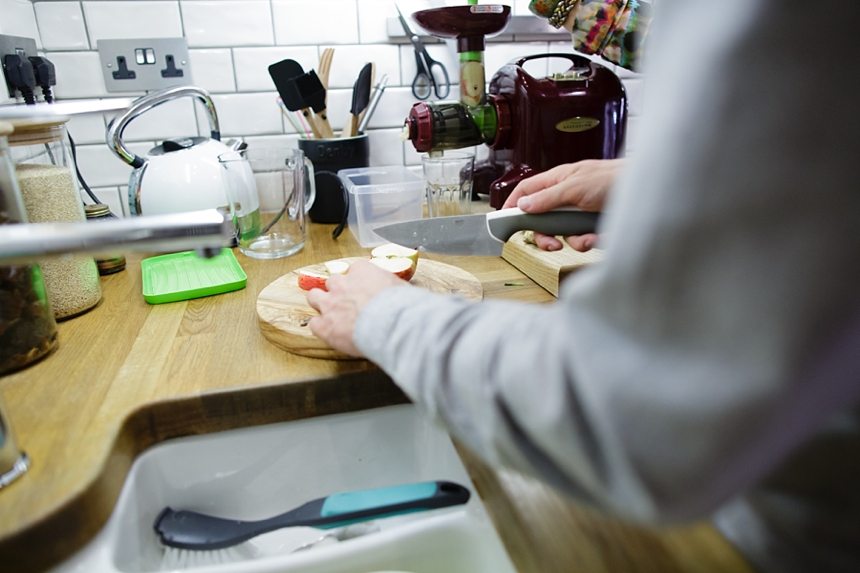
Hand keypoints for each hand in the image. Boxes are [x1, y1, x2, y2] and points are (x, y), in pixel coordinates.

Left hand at [305, 260, 405, 356]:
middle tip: (346, 301)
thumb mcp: (402, 288)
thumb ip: (394, 288)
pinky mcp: (325, 325)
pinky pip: (314, 323)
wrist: (392, 325)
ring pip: (314, 296)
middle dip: (337, 290)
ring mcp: (330, 304)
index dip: (359, 280)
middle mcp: (343, 284)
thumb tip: (404, 293)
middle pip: (332, 281)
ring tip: (329, 313)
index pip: (355, 269)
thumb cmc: (401, 306)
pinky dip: (320, 328)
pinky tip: (329, 332)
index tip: (364, 287)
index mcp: (362, 271)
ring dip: (320, 303)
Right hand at [502, 159, 622, 251]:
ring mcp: (581, 213)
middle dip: (545, 235)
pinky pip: (583, 241)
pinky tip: (600, 236)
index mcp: (559, 180)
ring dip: (574, 240)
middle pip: (542, 221)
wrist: (648, 194)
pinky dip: (590, 242)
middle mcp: (568, 197)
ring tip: (587, 237)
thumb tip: (524, 205)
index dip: (513, 205)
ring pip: (563, 235)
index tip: (503, 222)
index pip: (527, 191)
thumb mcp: (575, 186)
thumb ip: (547, 197)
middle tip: (550, 244)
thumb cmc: (615, 178)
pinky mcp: (594, 227)